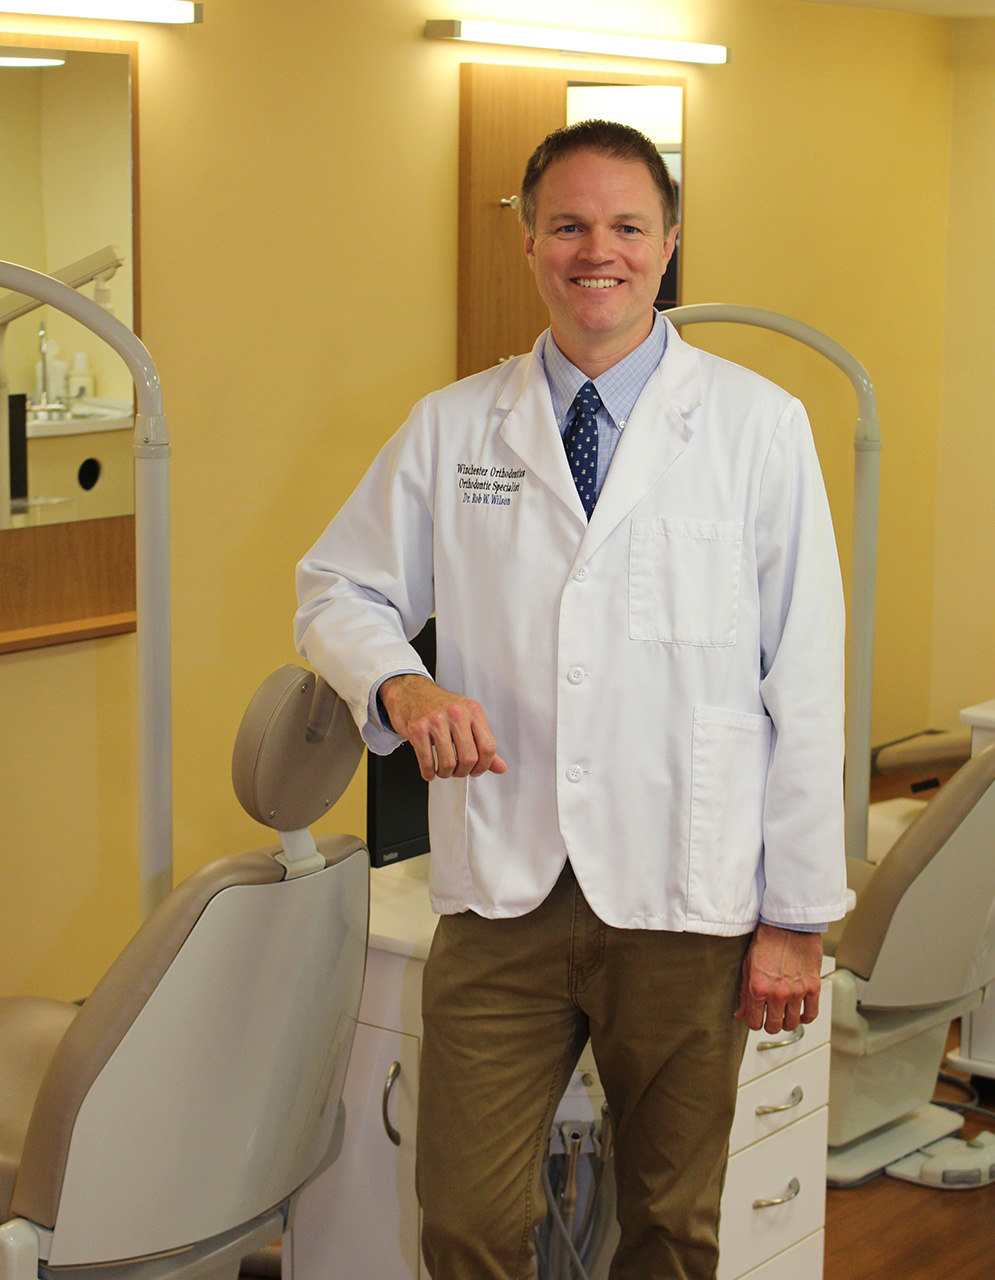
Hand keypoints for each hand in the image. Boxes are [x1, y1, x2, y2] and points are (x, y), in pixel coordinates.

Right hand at [379, 674, 507, 781]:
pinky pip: (427, 760)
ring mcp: (436, 720)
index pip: (488, 746)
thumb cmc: (439, 706)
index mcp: (473, 710)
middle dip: (463, 772)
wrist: (410, 691)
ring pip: (448, 762)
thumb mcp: (466, 718)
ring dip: (446, 773)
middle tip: (458, 771)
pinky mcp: (418, 728)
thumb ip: (482, 743)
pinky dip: (428, 773)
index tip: (476, 770)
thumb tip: (499, 767)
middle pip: (469, 758)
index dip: (484, 765)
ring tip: (443, 770)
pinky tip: (429, 771)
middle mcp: (456, 713)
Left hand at [734, 924, 822, 1033]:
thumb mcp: (747, 964)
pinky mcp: (813, 987)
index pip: (754, 1022)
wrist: (789, 924)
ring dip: (787, 1022)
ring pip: (792, 1023)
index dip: (754, 1022)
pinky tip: (800, 1012)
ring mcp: (797, 991)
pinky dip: (805, 1017)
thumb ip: (744, 992)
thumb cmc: (767, 939)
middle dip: (770, 1024)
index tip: (756, 1018)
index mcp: (758, 987)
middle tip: (770, 1017)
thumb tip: (740, 1013)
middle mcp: (778, 993)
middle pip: (774, 1026)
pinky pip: (811, 1013)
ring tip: (784, 1013)